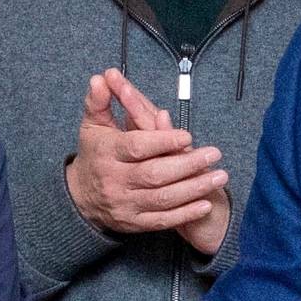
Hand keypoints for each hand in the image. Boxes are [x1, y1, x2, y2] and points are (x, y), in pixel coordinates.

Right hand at [64, 69, 229, 260]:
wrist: (81, 197)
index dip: (163, 142)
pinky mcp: (133, 223)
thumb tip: (101, 78)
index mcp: (107, 153)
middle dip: (187, 165)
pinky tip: (206, 203)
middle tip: (214, 154)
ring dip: (194, 189)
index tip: (188, 136)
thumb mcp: (93, 125)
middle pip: (155, 174)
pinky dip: (185, 214)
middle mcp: (115, 181)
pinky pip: (162, 221)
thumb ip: (99, 101)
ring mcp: (125, 204)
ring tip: (219, 176)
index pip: (137, 147)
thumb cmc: (95, 154)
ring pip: (162, 199)